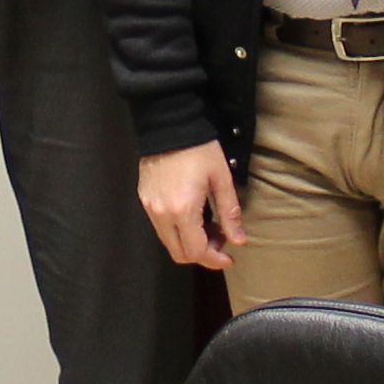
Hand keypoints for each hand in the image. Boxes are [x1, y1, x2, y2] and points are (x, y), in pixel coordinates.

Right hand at [135, 141, 243, 273]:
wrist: (168, 124)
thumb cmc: (199, 149)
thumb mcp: (221, 178)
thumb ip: (230, 213)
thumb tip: (239, 241)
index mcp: (182, 210)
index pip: (196, 251)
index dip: (215, 260)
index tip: (230, 257)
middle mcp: (162, 215)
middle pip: (179, 254)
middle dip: (203, 254)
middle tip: (221, 240)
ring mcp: (150, 208)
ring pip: (169, 242)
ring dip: (190, 244)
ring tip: (209, 227)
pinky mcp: (144, 200)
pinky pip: (161, 228)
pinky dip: (178, 231)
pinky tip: (193, 216)